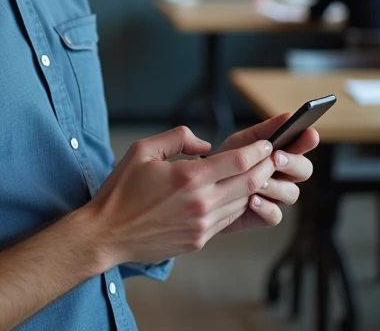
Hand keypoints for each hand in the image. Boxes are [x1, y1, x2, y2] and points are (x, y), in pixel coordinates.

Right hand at [82, 126, 276, 265]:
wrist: (107, 234)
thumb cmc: (121, 190)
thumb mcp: (143, 149)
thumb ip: (178, 138)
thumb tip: (205, 145)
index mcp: (189, 177)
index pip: (240, 161)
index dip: (258, 151)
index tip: (267, 143)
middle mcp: (201, 203)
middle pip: (250, 183)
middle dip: (266, 167)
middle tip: (273, 157)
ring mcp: (202, 225)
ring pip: (242, 203)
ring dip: (254, 187)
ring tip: (259, 174)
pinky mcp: (199, 240)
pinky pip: (228, 220)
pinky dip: (237, 205)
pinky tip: (236, 194)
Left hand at [215, 114, 317, 232]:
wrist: (204, 186)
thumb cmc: (227, 159)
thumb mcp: (243, 141)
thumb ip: (266, 130)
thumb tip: (288, 115)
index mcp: (283, 153)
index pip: (303, 145)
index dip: (308, 140)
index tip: (308, 133)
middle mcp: (284, 175)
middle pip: (305, 170)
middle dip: (293, 163)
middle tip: (277, 157)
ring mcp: (276, 196)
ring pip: (292, 193)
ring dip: (276, 186)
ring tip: (259, 182)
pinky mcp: (264, 215)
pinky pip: (275, 216)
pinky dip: (265, 208)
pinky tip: (252, 200)